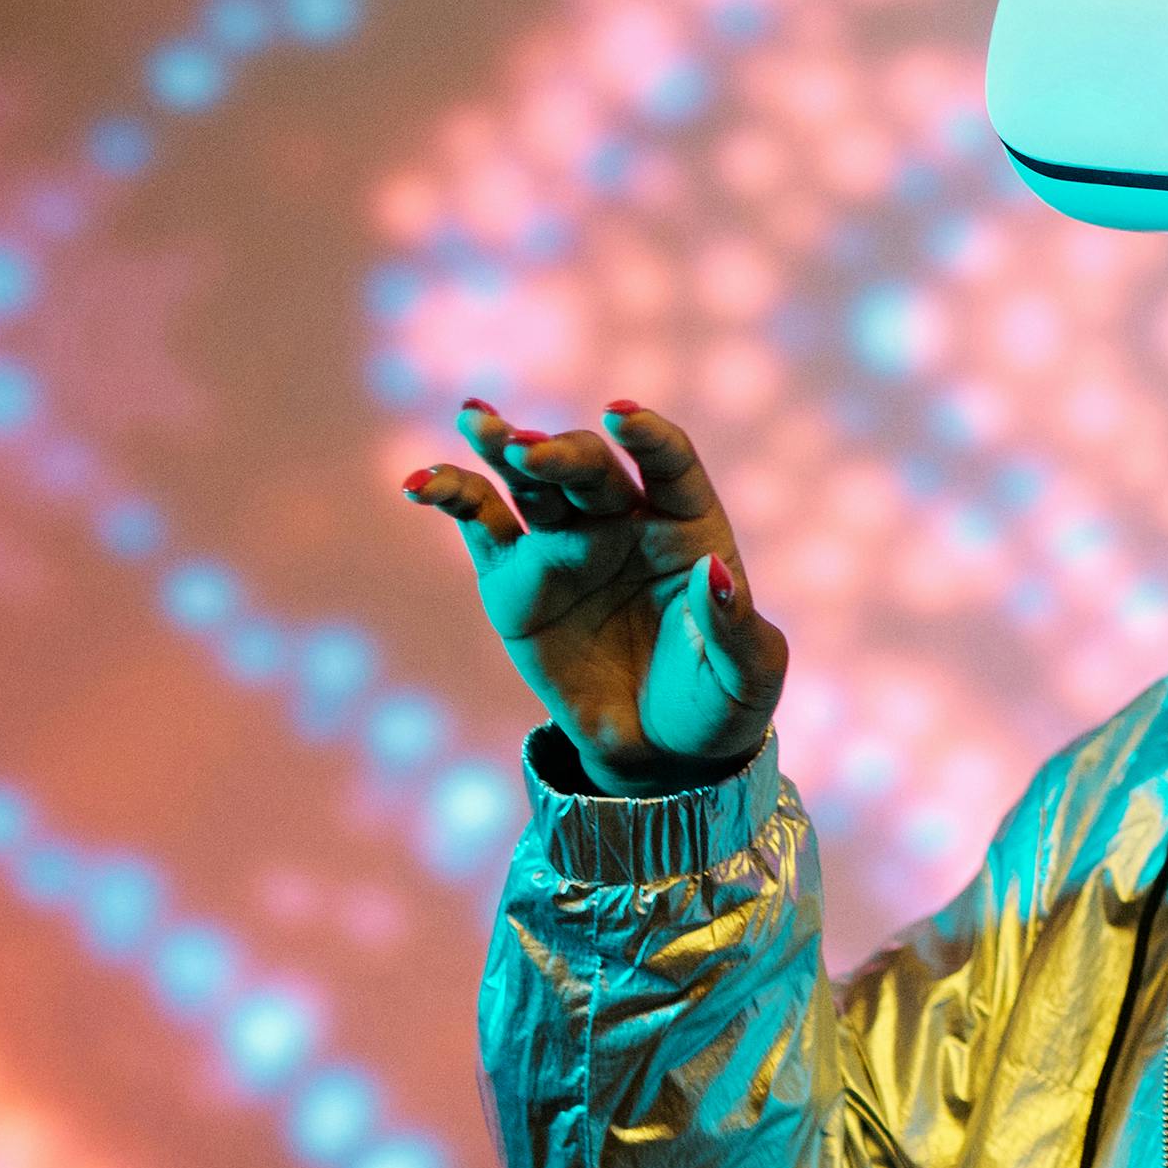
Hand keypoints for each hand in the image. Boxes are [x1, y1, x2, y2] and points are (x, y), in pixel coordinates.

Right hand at [400, 396, 788, 793]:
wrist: (656, 750)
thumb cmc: (715, 703)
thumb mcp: (747, 676)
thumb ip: (735, 626)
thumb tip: (711, 570)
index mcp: (688, 529)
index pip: (670, 465)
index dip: (649, 437)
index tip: (621, 417)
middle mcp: (623, 522)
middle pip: (592, 469)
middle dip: (562, 454)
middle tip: (529, 451)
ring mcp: (565, 543)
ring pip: (531, 480)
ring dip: (504, 445)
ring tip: (477, 422)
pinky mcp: (514, 575)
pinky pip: (480, 522)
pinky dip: (452, 494)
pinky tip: (420, 482)